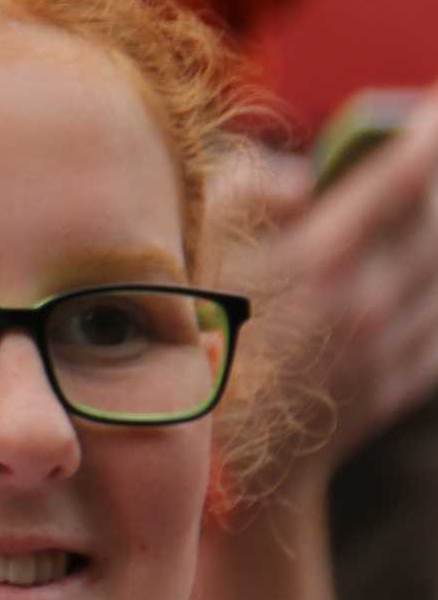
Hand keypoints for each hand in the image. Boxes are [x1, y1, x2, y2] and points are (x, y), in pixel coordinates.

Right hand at [214, 92, 437, 474]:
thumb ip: (248, 190)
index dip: (426, 136)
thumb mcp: (191, 249)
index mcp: (318, 261)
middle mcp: (368, 302)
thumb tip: (308, 182)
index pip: (396, 180)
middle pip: (435, 224)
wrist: (218, 463)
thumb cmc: (186, 335)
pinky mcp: (402, 382)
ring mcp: (392, 347)